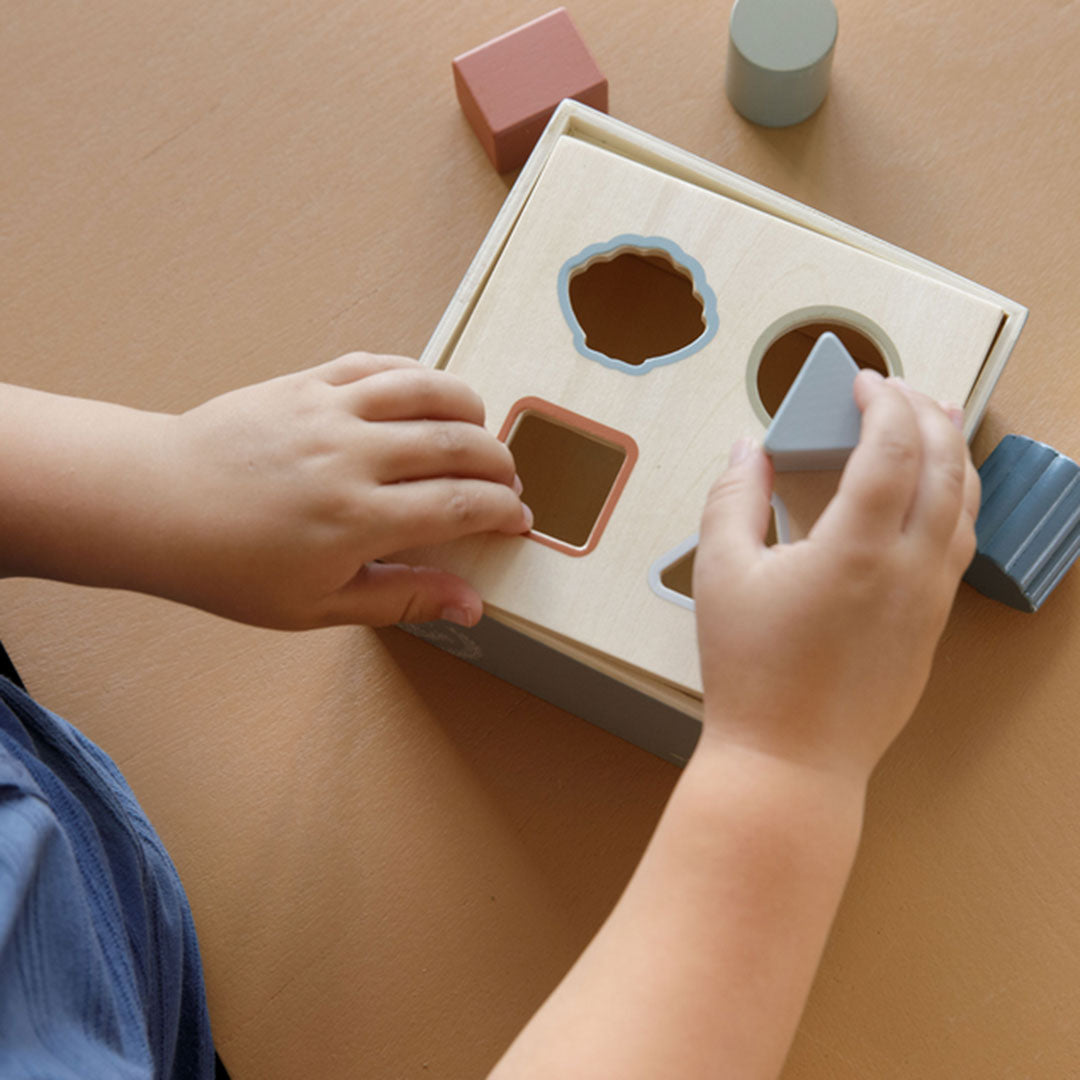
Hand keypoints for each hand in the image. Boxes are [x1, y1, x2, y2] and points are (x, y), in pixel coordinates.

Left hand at [147, 353, 529, 628]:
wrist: (156, 504)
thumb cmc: (229, 566)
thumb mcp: (318, 605)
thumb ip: (402, 598)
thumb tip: (471, 604)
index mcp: (358, 520)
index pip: (462, 505)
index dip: (503, 511)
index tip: (518, 519)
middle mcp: (353, 457)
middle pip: (459, 444)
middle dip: (499, 462)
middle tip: (506, 481)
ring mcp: (330, 410)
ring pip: (429, 390)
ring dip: (470, 408)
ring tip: (478, 432)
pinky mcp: (307, 382)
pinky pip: (380, 364)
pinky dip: (418, 375)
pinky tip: (428, 393)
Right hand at [693, 372, 978, 782]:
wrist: (790, 762)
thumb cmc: (750, 672)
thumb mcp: (719, 575)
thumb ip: (732, 499)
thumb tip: (749, 449)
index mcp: (855, 548)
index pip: (891, 448)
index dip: (882, 402)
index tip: (864, 381)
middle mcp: (907, 568)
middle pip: (942, 467)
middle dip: (925, 414)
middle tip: (900, 389)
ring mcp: (928, 600)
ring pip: (965, 507)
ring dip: (953, 455)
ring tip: (936, 424)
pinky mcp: (932, 628)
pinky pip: (959, 547)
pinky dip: (955, 503)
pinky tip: (936, 498)